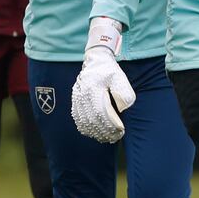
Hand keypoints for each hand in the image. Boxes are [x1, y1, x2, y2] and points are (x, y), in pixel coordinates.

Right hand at [71, 18, 135, 143]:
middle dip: (105, 132)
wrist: (95, 60)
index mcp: (93, 89)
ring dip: (96, 133)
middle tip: (116, 137)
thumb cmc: (108, 70)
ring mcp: (77, 99)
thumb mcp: (119, 77)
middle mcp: (82, 95)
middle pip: (92, 120)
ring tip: (108, 137)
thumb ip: (123, 92)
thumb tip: (123, 108)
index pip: (102, 113)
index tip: (121, 130)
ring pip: (84, 122)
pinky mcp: (75, 102)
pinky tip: (95, 133)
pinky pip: (78, 120)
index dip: (111, 125)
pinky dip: (86, 129)